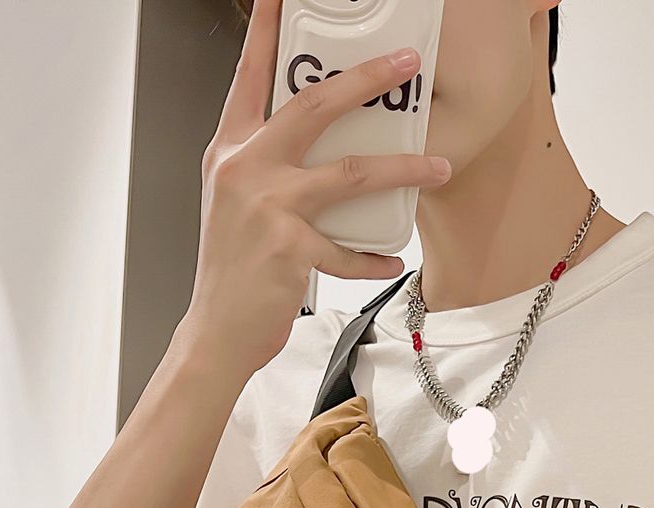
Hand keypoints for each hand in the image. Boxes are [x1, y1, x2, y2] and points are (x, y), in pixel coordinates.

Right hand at [177, 0, 452, 378]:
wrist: (216, 330)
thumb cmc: (231, 271)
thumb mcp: (235, 203)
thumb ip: (267, 166)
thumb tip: (318, 146)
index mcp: (230, 151)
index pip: (250, 76)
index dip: (267, 30)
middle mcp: (245, 170)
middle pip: (314, 105)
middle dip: (366, 78)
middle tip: (406, 62)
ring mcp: (268, 208)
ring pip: (351, 173)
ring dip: (402, 167)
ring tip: (438, 165)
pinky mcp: (291, 249)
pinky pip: (350, 249)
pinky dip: (375, 258)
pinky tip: (392, 260)